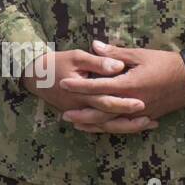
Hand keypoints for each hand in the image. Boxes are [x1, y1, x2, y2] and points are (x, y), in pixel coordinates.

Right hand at [21, 49, 146, 125]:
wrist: (34, 76)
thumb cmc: (56, 63)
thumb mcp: (76, 57)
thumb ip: (98, 62)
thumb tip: (118, 65)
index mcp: (81, 92)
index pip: (106, 100)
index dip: (124, 103)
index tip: (142, 102)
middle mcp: (81, 107)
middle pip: (108, 118)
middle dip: (130, 119)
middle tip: (150, 117)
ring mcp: (79, 113)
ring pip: (105, 126)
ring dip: (126, 126)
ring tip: (147, 124)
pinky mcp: (79, 115)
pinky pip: (99, 126)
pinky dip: (115, 127)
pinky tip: (131, 126)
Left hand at [57, 41, 184, 133]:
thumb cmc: (165, 63)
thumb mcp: (139, 54)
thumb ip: (115, 52)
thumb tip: (93, 45)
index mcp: (129, 84)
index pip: (98, 87)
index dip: (79, 86)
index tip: (62, 84)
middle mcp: (133, 102)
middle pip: (102, 111)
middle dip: (82, 113)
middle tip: (64, 114)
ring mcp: (140, 112)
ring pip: (113, 123)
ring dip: (93, 125)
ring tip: (76, 124)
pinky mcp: (147, 117)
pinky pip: (125, 125)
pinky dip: (110, 128)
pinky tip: (100, 128)